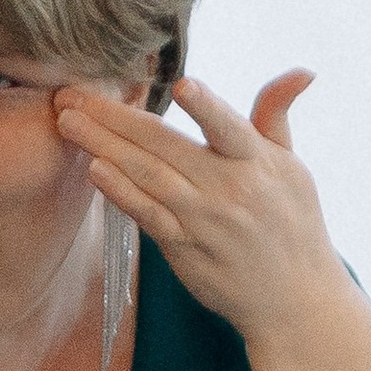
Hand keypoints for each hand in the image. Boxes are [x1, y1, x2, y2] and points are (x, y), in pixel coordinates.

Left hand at [55, 71, 343, 346]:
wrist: (292, 300)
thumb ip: (275, 115)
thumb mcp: (292, 166)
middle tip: (73, 93)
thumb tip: (302, 71)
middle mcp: (230, 191)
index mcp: (258, 164)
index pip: (231, 128)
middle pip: (166, 146)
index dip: (207, 108)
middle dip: (115, 117)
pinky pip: (146, 216)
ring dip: (103, 147)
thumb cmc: (292, 222)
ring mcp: (203, 222)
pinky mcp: (183, 250)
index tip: (181, 84)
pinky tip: (94, 170)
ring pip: (147, 177)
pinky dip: (120, 193)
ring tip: (67, 122)